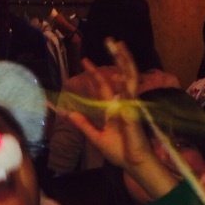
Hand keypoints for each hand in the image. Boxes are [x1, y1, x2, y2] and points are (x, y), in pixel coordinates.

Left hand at [66, 40, 178, 198]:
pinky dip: (127, 78)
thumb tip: (69, 114)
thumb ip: (84, 125)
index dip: (94, 74)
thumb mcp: (96, 137)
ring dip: (125, 60)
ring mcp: (130, 104)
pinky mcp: (134, 109)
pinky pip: (131, 90)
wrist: (133, 163)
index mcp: (113, 108)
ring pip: (129, 76)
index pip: (104, 86)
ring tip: (120, 44)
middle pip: (119, 76)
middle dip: (115, 58)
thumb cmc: (120, 152)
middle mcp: (123, 102)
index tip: (84, 62)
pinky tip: (123, 65)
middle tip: (109, 40)